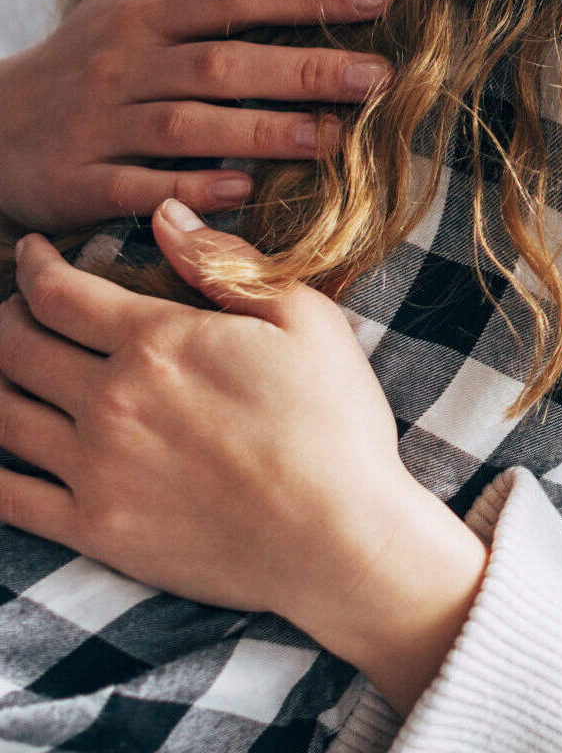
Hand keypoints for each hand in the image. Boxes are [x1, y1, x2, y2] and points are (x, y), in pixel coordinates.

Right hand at [0, 0, 394, 232]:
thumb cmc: (83, 52)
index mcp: (145, 13)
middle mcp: (125, 64)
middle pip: (223, 62)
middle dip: (304, 69)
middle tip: (379, 76)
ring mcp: (102, 125)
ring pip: (189, 126)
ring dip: (264, 133)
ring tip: (334, 138)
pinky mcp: (82, 183)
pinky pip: (142, 187)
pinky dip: (192, 188)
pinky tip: (245, 190)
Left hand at [0, 204, 485, 712]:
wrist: (338, 538)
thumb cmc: (334, 422)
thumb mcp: (304, 319)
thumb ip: (224, 265)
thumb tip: (167, 214)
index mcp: (159, 341)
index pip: (58, 293)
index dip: (33, 265)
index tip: (32, 252)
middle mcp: (110, 401)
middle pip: (14, 346)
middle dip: (7, 316)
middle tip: (19, 308)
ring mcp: (94, 470)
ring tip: (6, 366)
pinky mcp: (94, 530)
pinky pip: (7, 495)